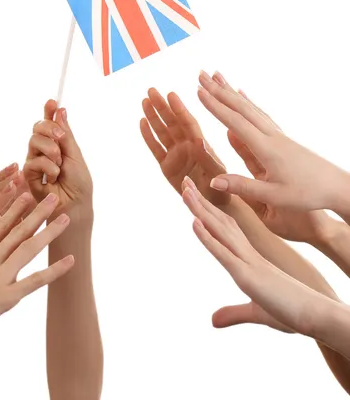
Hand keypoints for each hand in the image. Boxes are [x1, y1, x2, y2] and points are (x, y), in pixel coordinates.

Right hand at [0, 193, 74, 347]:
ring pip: (28, 248)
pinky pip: (34, 281)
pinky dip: (54, 270)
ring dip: (49, 231)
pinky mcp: (4, 296)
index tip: (25, 191)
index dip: (13, 207)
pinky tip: (70, 261)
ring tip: (66, 217)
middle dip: (37, 212)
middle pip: (17, 230)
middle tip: (53, 196)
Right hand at [24, 100, 92, 224]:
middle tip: (61, 139)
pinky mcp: (28, 175)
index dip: (49, 111)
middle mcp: (43, 150)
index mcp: (57, 143)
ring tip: (59, 165)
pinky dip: (47, 167)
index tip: (52, 101)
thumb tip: (60, 110)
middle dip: (50, 129)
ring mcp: (35, 161)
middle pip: (37, 127)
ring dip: (50, 150)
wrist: (76, 204)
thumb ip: (65, 133)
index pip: (50, 123)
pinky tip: (53, 177)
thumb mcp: (75, 154)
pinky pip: (33, 161)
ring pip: (33, 141)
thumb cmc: (78, 182)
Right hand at [140, 88, 229, 205]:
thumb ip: (208, 159)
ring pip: (162, 132)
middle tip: (151, 90)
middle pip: (172, 123)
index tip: (170, 94)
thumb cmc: (223, 191)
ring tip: (144, 100)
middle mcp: (187, 146)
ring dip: (153, 116)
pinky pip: (155, 148)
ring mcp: (176, 155)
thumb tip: (198, 142)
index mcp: (202, 145)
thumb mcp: (218, 174)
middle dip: (162, 106)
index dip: (179, 109)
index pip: (188, 123)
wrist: (217, 206)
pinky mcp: (167, 167)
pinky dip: (148, 136)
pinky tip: (142, 122)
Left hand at [182, 177, 328, 338]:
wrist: (317, 315)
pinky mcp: (247, 275)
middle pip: (220, 221)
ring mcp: (246, 262)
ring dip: (200, 210)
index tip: (194, 196)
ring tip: (185, 191)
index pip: (225, 229)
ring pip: (220, 230)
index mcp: (248, 258)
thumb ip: (233, 314)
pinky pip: (224, 252)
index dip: (208, 212)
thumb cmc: (291, 311)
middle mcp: (246, 253)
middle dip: (201, 202)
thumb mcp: (255, 313)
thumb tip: (213, 321)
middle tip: (185, 181)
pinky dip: (207, 237)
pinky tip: (194, 223)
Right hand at [211, 73, 334, 242]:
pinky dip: (247, 101)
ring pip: (249, 107)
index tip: (198, 91)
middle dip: (218, 90)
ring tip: (217, 77)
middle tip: (201, 74)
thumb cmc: (308, 194)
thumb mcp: (274, 196)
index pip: (235, 122)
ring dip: (230, 91)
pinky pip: (259, 113)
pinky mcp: (281, 137)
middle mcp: (271, 135)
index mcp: (266, 148)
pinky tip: (241, 94)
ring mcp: (277, 134)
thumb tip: (213, 181)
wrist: (338, 187)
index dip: (215, 107)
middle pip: (240, 107)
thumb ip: (243, 187)